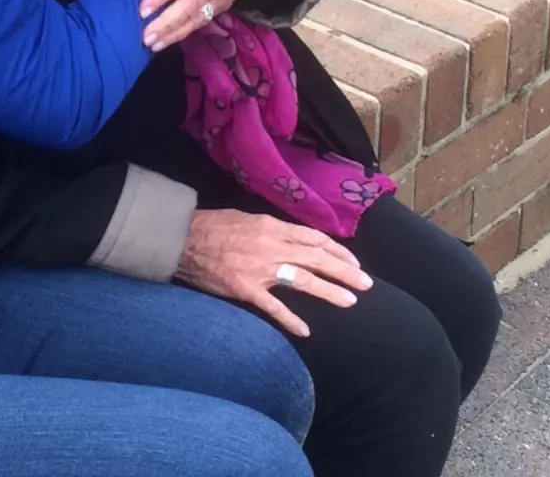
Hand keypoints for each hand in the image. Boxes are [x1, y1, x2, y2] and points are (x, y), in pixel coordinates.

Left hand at [140, 0, 259, 50]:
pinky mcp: (226, 3)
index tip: (143, 9)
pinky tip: (170, 39)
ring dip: (175, 33)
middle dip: (167, 23)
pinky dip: (187, 31)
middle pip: (189, 5)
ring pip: (197, 17)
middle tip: (145, 37)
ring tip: (153, 44)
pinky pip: (205, 20)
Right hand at [175, 210, 373, 337]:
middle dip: (344, 270)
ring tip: (350, 300)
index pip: (313, 239)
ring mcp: (260, 269)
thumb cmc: (214, 226)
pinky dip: (290, 319)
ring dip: (329, 291)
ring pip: (303, 279)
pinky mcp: (246, 289)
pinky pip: (273, 306)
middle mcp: (271, 246)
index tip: (353, 262)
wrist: (184, 240)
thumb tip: (294, 240)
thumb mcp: (247, 219)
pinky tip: (306, 331)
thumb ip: (272, 230)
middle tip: (366, 283)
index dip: (337, 250)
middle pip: (316, 258)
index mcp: (272, 227)